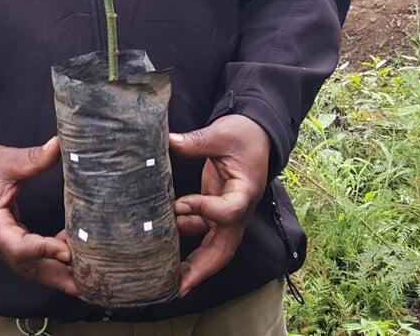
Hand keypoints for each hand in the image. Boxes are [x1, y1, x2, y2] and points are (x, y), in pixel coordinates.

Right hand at [0, 137, 77, 295]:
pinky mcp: (11, 243)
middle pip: (31, 269)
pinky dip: (54, 260)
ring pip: (35, 269)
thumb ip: (33, 159)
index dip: (44, 251)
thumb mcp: (5, 161)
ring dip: (61, 274)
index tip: (69, 251)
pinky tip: (75, 251)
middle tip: (91, 287)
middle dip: (60, 279)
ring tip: (91, 277)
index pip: (19, 248)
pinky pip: (35, 259)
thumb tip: (59, 146)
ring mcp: (4, 247)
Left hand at [168, 114, 270, 296]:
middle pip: (224, 248)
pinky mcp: (217, 214)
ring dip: (191, 266)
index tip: (179, 204)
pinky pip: (203, 236)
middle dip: (201, 269)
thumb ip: (196, 141)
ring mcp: (229, 216)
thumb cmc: (244, 134)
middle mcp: (239, 210)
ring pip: (214, 249)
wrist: (256, 136)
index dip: (205, 211)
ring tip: (165, 281)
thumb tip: (166, 141)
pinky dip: (185, 245)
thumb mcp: (222, 133)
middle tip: (176, 287)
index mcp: (246, 191)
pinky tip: (163, 250)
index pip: (229, 211)